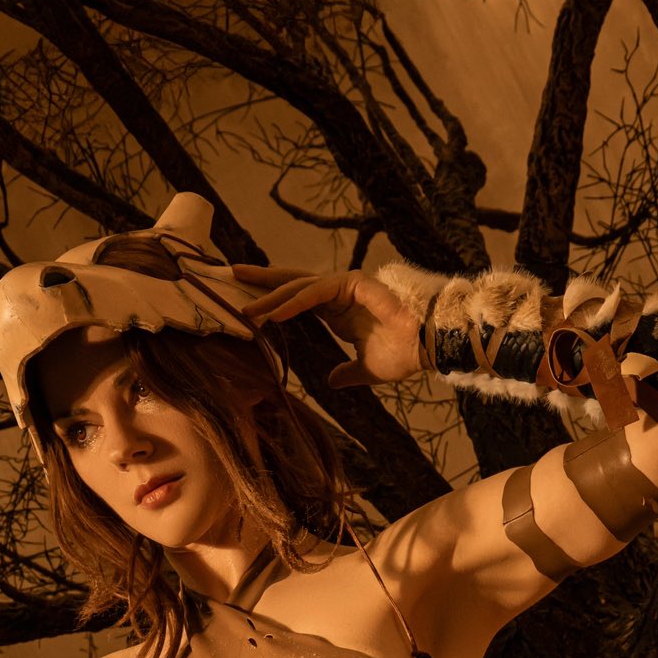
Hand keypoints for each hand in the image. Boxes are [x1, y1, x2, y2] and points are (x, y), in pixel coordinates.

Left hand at [233, 263, 422, 388]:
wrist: (428, 348)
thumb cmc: (403, 355)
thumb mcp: (366, 369)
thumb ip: (346, 372)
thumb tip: (332, 380)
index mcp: (338, 309)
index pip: (296, 300)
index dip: (272, 300)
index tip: (246, 305)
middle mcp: (338, 292)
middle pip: (292, 283)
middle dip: (261, 282)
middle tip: (229, 276)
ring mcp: (346, 285)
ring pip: (299, 287)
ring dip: (271, 298)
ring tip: (246, 309)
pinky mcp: (354, 284)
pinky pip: (317, 294)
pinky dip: (294, 303)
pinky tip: (274, 314)